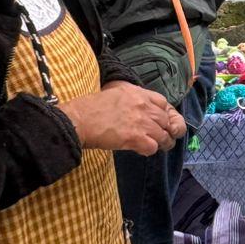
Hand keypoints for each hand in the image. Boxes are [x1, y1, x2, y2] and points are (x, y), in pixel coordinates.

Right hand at [61, 82, 184, 155]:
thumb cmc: (88, 108)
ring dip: (162, 143)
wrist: (79, 119)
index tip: (160, 120)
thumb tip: (135, 114)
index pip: (162, 102)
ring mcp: (141, 122)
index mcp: (136, 93)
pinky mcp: (136, 138)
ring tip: (157, 147)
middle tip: (161, 137)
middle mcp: (143, 105)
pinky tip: (141, 150)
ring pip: (163, 135)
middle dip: (165, 129)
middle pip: (165, 120)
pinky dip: (149, 151)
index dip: (163, 113)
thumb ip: (129, 102)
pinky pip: (153, 147)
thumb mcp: (113, 95)